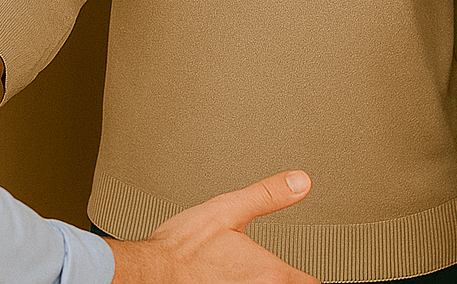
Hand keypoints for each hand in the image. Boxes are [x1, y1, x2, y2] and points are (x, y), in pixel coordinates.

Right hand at [106, 171, 318, 283]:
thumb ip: (268, 196)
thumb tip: (301, 182)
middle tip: (261, 266)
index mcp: (269, 272)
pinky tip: (222, 278)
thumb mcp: (228, 208)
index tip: (303, 272)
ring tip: (239, 271)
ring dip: (257, 282)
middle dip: (278, 278)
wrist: (151, 273)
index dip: (306, 276)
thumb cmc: (183, 247)